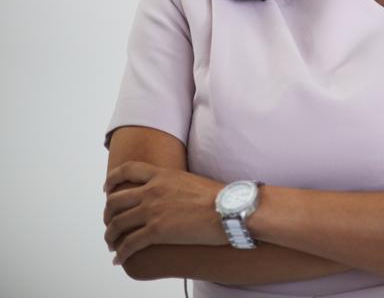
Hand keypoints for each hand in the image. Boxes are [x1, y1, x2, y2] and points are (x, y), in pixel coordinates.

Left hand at [102, 161, 227, 265]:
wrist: (230, 209)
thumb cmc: (219, 197)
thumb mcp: (191, 180)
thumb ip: (174, 184)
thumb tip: (172, 192)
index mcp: (162, 175)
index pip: (127, 170)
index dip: (112, 180)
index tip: (107, 189)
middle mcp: (152, 190)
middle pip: (115, 200)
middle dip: (108, 214)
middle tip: (110, 222)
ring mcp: (152, 210)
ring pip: (117, 223)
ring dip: (110, 236)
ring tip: (112, 244)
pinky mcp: (156, 231)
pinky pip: (129, 244)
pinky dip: (121, 253)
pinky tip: (120, 258)